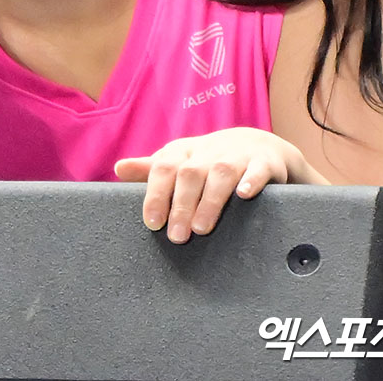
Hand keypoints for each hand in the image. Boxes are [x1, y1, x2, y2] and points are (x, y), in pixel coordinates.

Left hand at [114, 127, 326, 243]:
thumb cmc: (210, 160)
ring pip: (221, 172)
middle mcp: (208, 151)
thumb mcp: (180, 161)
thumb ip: (151, 170)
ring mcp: (237, 155)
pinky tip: (244, 195)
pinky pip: (258, 169)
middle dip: (181, 205)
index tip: (152, 223)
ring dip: (210, 200)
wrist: (258, 146)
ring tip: (202, 228)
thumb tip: (118, 169)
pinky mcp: (264, 162)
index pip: (164, 168)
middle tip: (177, 236)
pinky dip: (251, 181)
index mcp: (184, 151)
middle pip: (190, 173)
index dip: (156, 194)